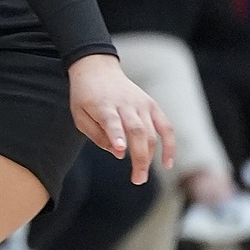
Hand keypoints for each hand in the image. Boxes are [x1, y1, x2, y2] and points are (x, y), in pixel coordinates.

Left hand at [70, 52, 176, 183]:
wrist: (98, 69)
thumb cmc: (86, 96)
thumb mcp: (79, 114)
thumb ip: (96, 134)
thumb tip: (119, 153)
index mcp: (103, 105)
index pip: (112, 121)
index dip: (117, 135)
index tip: (121, 149)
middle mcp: (125, 104)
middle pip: (137, 131)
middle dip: (139, 157)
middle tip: (137, 179)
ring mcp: (142, 104)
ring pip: (151, 133)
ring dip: (150, 157)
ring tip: (141, 177)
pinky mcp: (152, 105)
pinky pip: (166, 127)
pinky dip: (170, 145)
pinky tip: (168, 163)